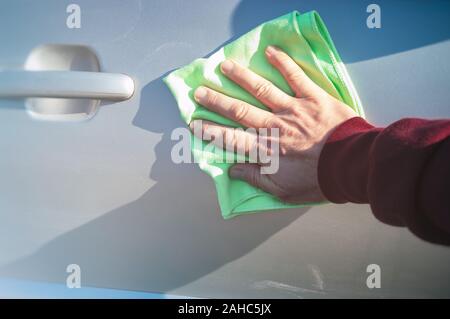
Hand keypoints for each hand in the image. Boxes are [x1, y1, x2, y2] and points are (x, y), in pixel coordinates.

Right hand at [190, 46, 357, 202]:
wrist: (352, 166)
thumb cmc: (319, 181)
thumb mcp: (284, 191)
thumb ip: (257, 179)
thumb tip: (233, 170)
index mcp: (266, 150)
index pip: (231, 139)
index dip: (211, 131)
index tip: (195, 123)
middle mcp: (274, 126)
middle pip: (240, 111)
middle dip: (217, 100)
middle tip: (200, 91)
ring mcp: (293, 110)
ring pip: (262, 90)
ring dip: (242, 77)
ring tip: (225, 66)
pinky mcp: (313, 98)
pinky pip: (296, 77)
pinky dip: (283, 63)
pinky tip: (270, 52)